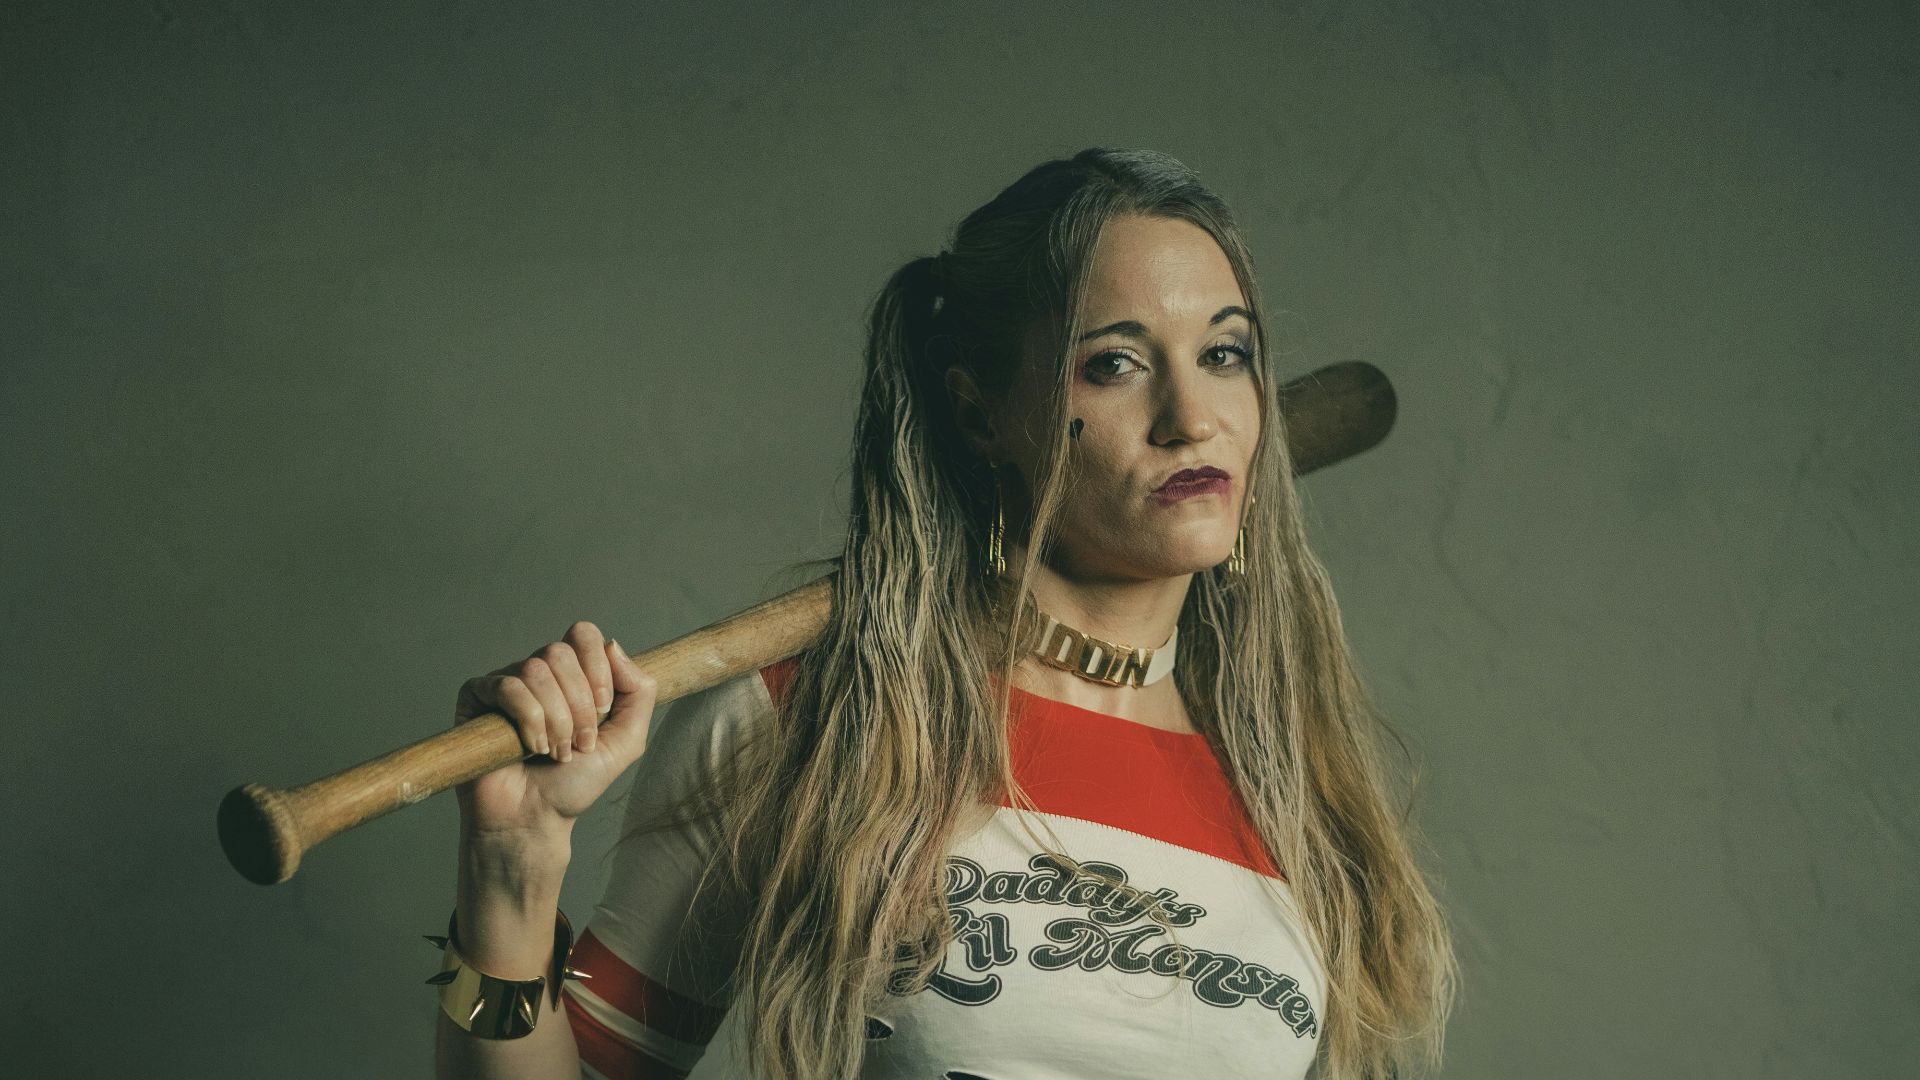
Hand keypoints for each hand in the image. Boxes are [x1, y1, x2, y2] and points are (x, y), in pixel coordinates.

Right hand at [451, 621, 658, 845]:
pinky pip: (507, 687)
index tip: (602, 711)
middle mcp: (539, 673)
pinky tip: (530, 748)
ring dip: (555, 719)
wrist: (535, 818)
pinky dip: (528, 720)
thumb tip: (614, 646)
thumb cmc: (574, 783)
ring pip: (535, 670)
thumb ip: (638, 693)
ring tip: (555, 752)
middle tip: (580, 743)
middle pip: (559, 652)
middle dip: (578, 704)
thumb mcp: (626, 740)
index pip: (583, 636)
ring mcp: (506, 683)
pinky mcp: (476, 698)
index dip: (597, 669)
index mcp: (572, 674)